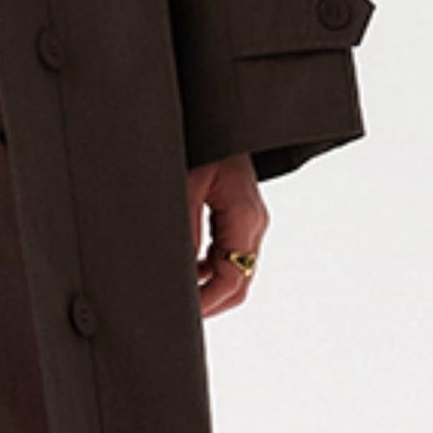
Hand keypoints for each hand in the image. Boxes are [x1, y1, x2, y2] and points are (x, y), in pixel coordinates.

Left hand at [187, 154, 266, 319]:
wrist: (221, 118)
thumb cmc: (205, 143)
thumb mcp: (186, 185)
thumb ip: (185, 231)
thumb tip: (180, 274)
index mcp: (245, 217)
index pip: (233, 279)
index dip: (207, 303)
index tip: (182, 313)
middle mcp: (254, 223)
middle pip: (239, 282)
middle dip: (210, 302)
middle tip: (178, 313)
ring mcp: (250, 221)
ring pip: (236, 272)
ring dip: (209, 287)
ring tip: (178, 296)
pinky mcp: (240, 217)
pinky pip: (229, 255)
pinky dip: (209, 269)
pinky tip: (186, 269)